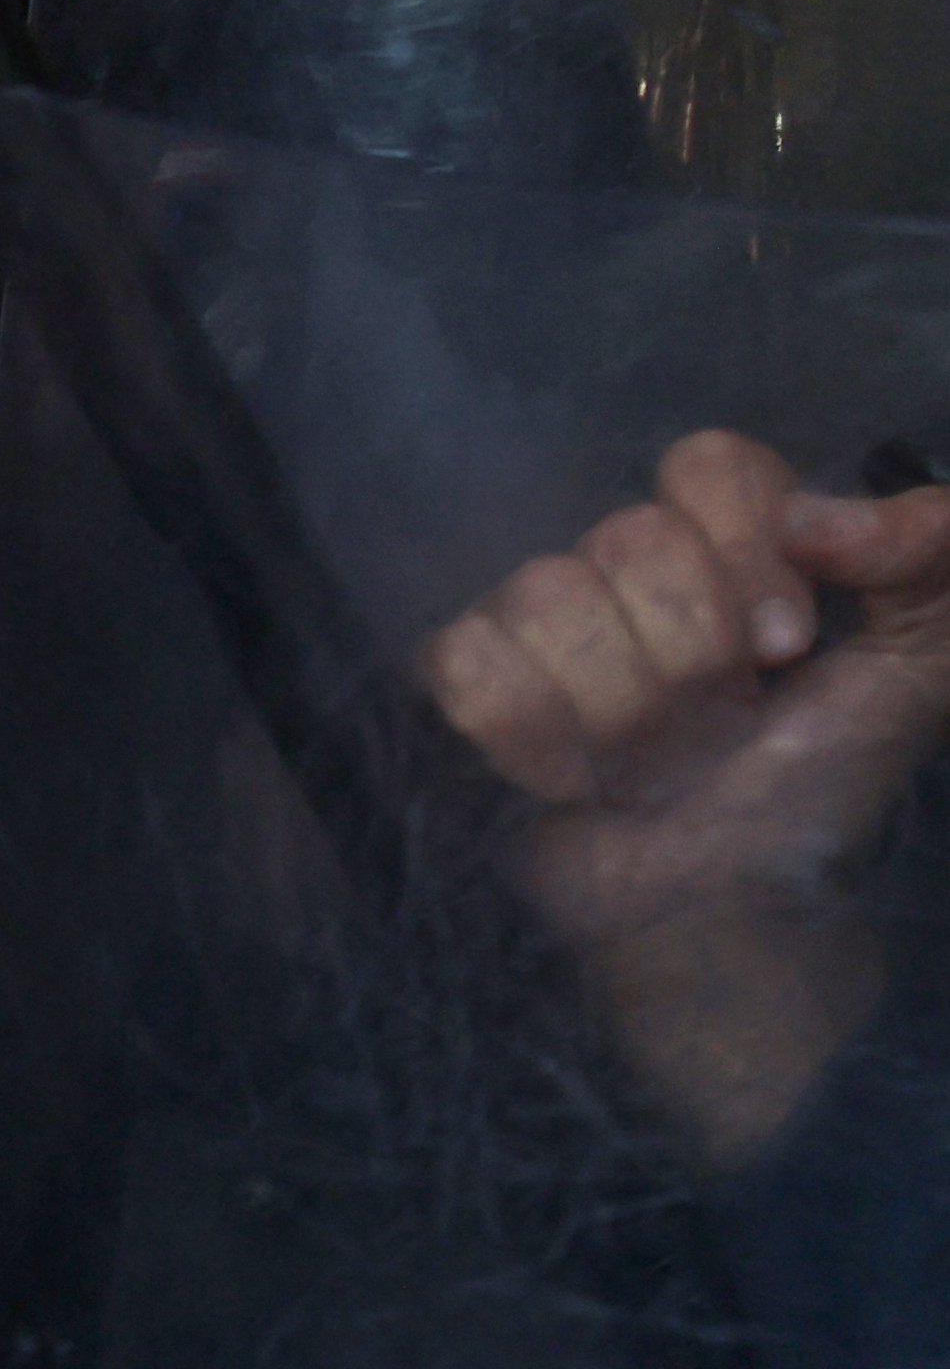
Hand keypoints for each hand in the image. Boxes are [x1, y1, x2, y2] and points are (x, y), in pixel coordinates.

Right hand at [424, 431, 949, 1160]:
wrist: (731, 903)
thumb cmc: (819, 783)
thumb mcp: (926, 664)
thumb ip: (934, 553)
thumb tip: (818, 517)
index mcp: (730, 545)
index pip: (708, 465)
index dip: (744, 553)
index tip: (785, 650)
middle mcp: (627, 570)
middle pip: (624, 535)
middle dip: (690, 653)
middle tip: (720, 720)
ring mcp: (537, 627)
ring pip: (543, 593)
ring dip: (618, 707)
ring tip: (649, 763)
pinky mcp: (467, 691)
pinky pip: (466, 658)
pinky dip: (530, 731)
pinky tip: (572, 777)